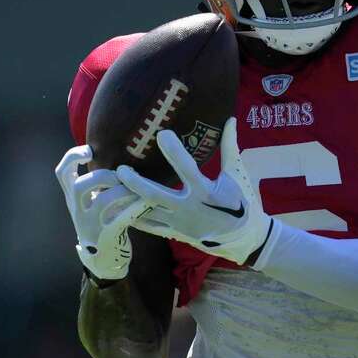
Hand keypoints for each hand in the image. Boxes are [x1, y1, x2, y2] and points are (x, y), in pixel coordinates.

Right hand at [55, 145, 150, 280]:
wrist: (104, 261)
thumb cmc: (103, 224)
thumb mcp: (92, 204)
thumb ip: (97, 184)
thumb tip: (117, 157)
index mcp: (74, 199)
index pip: (62, 173)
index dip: (72, 157)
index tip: (89, 150)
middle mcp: (78, 211)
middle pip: (79, 186)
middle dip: (102, 176)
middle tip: (120, 177)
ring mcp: (91, 226)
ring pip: (102, 201)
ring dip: (124, 191)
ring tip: (139, 190)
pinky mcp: (107, 237)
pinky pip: (120, 219)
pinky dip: (135, 208)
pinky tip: (148, 203)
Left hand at [116, 117, 271, 264]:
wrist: (245, 238)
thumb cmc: (243, 203)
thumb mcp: (237, 174)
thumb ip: (230, 147)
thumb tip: (231, 120)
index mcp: (206, 191)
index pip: (186, 167)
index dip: (174, 150)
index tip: (161, 134)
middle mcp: (190, 208)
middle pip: (156, 195)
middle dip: (136, 183)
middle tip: (121, 169)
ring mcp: (181, 223)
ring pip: (149, 212)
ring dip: (129, 201)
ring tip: (112, 189)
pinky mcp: (177, 233)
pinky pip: (151, 227)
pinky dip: (134, 218)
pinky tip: (119, 208)